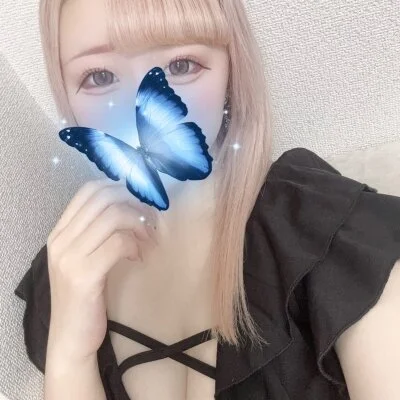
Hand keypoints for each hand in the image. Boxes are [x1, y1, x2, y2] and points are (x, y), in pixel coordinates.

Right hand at [45, 179, 157, 361]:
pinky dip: (135, 245)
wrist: (70, 337)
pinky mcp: (84, 275)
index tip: (139, 200)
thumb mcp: (85, 258)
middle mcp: (60, 240)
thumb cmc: (83, 296)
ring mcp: (69, 257)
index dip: (119, 187)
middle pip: (103, 198)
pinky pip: (118, 243)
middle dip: (134, 203)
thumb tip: (130, 207)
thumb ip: (97, 233)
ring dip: (139, 223)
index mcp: (59, 232)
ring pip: (113, 216)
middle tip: (150, 218)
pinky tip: (139, 257)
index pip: (89, 190)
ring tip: (148, 239)